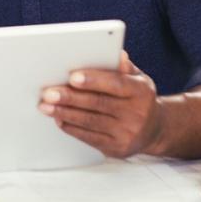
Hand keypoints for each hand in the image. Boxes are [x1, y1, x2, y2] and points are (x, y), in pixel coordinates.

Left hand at [37, 51, 162, 157]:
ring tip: (46, 106)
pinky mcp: (117, 148)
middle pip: (98, 103)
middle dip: (70, 98)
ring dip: (65, 113)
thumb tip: (115, 53)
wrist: (155, 129)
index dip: (93, 80)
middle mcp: (137, 113)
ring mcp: (127, 133)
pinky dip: (71, 128)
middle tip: (49, 93)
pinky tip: (59, 119)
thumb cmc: (139, 98)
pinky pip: (90, 137)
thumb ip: (124, 66)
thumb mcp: (138, 78)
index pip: (116, 84)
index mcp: (141, 91)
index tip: (72, 77)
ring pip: (90, 121)